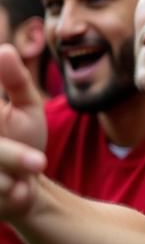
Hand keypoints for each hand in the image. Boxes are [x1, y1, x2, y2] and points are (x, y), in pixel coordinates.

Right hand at [0, 47, 46, 217]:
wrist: (27, 188)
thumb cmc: (25, 139)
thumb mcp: (27, 107)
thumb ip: (15, 81)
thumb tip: (4, 50)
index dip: (7, 139)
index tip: (5, 118)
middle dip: (14, 157)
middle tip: (40, 163)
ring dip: (15, 173)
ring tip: (28, 172)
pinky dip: (13, 193)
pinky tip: (18, 190)